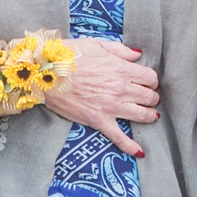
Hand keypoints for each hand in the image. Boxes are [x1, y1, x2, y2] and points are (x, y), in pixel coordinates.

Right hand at [42, 38, 159, 156]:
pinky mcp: (98, 120)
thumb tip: (138, 55)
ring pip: (141, 115)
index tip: (146, 82)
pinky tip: (139, 152)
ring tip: (149, 115)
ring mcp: (110, 106)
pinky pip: (118, 137)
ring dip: (149, 115)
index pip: (150, 78)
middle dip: (152, 97)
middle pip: (149, 97)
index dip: (151, 80)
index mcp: (121, 69)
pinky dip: (130, 146)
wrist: (45, 73)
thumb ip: (121, 50)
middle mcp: (120, 88)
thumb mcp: (97, 44)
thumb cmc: (69, 55)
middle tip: (148, 98)